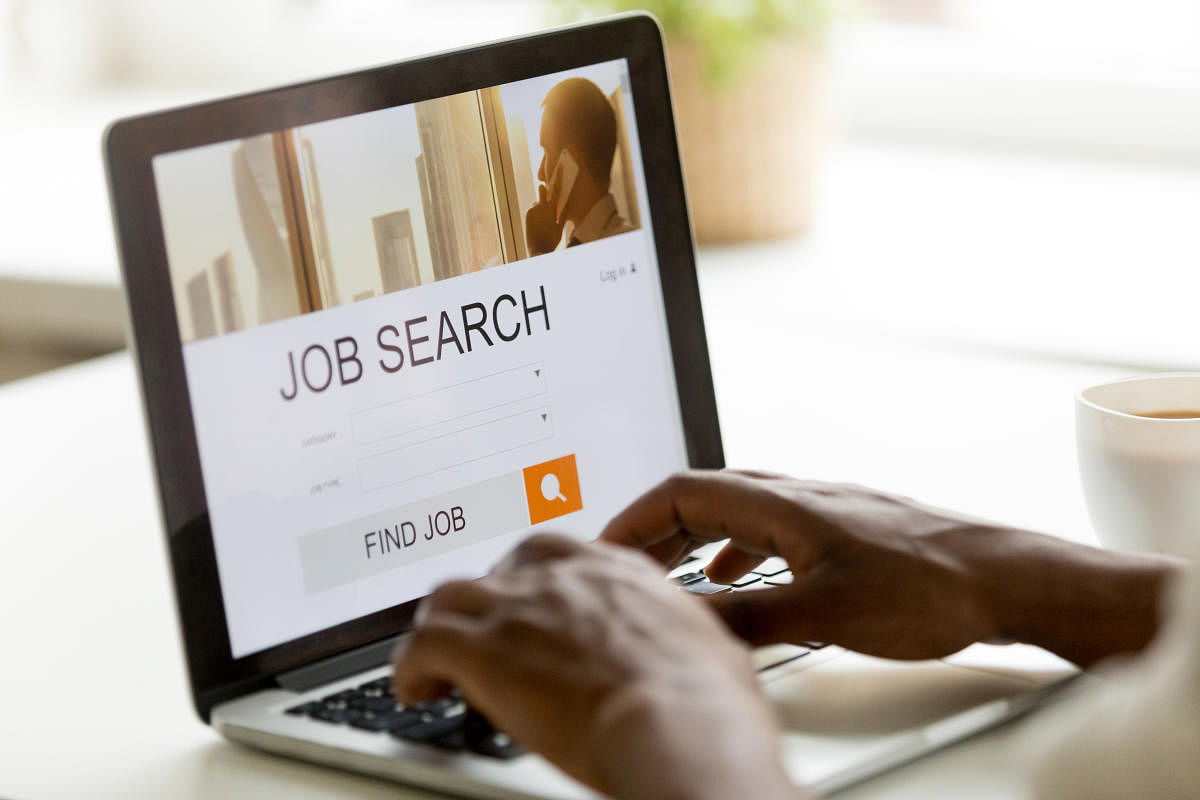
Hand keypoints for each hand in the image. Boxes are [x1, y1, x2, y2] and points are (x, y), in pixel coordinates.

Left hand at [391, 534, 802, 799]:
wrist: (680, 721)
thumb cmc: (705, 697)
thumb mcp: (701, 641)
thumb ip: (670, 632)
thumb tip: (678, 651)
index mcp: (614, 570)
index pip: (555, 550)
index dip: (533, 578)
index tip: (530, 603)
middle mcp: (561, 577)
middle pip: (499, 567)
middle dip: (489, 599)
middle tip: (487, 634)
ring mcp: (518, 608)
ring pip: (450, 596)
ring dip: (442, 626)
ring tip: (438, 659)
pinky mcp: (483, 651)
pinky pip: (423, 645)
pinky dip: (410, 667)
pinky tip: (416, 690)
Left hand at [525, 183, 564, 255]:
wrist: (538, 249)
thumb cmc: (551, 240)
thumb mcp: (560, 228)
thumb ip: (563, 215)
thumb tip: (566, 205)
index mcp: (552, 210)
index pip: (557, 191)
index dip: (558, 179)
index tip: (559, 168)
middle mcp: (541, 207)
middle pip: (543, 191)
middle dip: (545, 189)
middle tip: (546, 188)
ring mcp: (533, 210)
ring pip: (538, 202)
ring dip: (541, 205)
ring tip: (544, 217)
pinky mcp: (527, 214)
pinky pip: (533, 208)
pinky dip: (536, 211)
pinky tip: (539, 221)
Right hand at [600, 470, 1179, 666]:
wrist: (1005, 577)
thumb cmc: (930, 586)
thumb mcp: (825, 614)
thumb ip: (750, 620)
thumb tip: (691, 624)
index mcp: (783, 504)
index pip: (682, 492)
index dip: (635, 519)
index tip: (605, 549)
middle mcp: (798, 496)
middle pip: (702, 496)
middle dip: (655, 530)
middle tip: (624, 565)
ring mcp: (822, 510)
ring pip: (735, 511)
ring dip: (692, 538)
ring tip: (669, 573)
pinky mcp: (844, 531)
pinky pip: (768, 528)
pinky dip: (734, 550)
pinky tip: (740, 578)